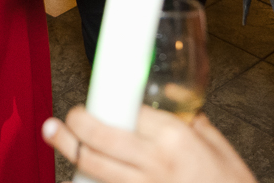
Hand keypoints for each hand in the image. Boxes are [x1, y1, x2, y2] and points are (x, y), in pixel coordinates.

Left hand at [42, 106, 256, 182]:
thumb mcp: (217, 146)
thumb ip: (192, 123)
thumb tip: (171, 102)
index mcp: (176, 138)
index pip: (130, 110)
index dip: (111, 102)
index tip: (100, 98)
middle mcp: (155, 163)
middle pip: (100, 137)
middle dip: (76, 123)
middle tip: (67, 116)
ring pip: (95, 167)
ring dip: (71, 150)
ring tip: (55, 135)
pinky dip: (87, 182)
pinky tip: (76, 176)